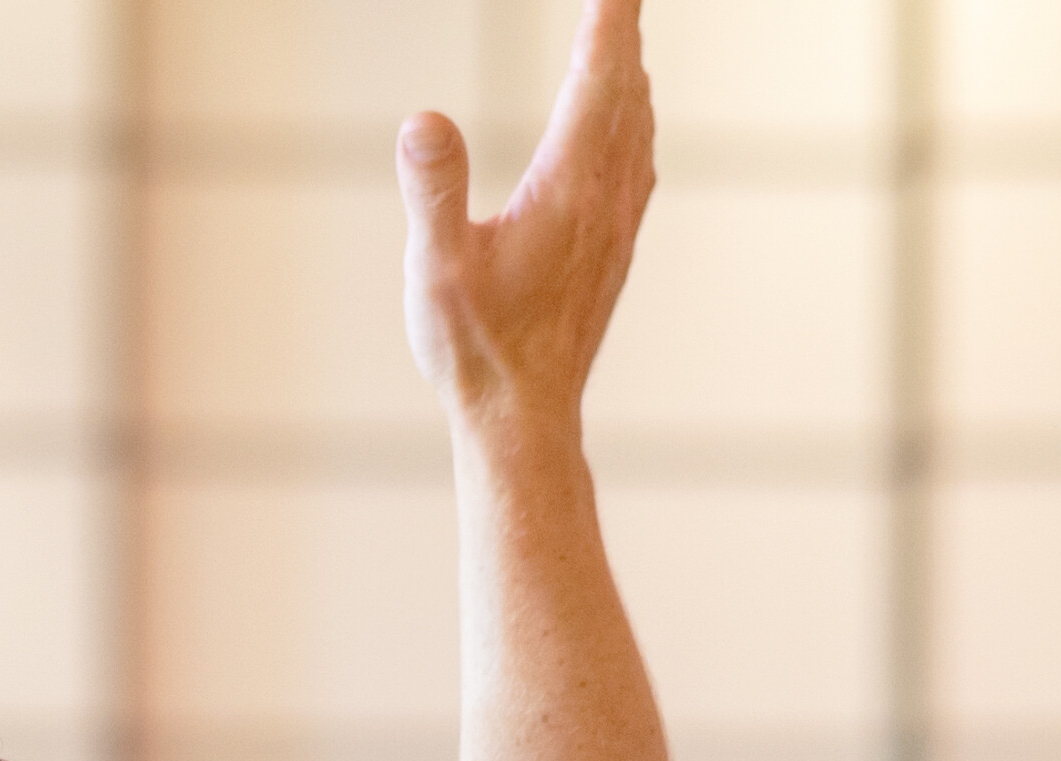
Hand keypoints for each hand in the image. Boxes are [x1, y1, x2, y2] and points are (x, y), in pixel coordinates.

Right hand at [399, 0, 654, 435]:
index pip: (598, 75)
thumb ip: (433, 189)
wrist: (524, 420)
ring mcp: (617, 223)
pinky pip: (636, 159)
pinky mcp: (614, 248)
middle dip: (620, 30)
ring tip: (621, 36)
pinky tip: (626, 121)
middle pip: (627, 87)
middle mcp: (605, 197)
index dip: (608, 15)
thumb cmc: (475, 350)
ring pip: (638, 122)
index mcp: (568, 187)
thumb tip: (422, 120)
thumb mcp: (435, 269)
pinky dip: (632, 116)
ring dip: (629, 70)